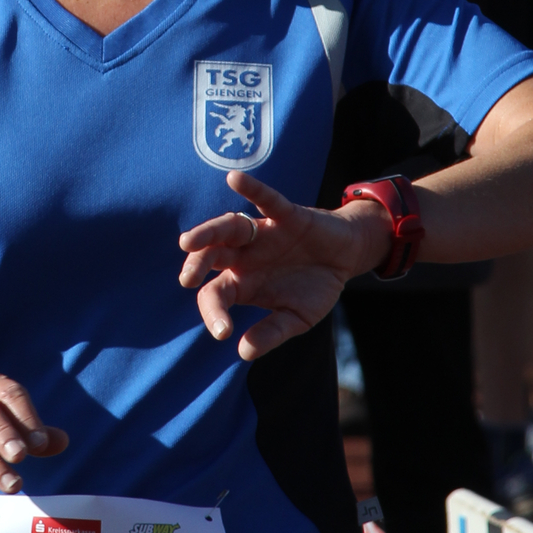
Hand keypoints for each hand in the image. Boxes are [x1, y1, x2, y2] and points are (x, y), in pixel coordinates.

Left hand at [179, 170, 391, 361]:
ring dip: (208, 232)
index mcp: (241, 281)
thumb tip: (244, 353)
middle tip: (186, 279)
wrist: (346, 258)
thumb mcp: (296, 318)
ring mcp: (263, 233)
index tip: (222, 332)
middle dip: (196, 264)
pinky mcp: (287, 216)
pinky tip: (234, 180)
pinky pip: (266, 201)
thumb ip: (271, 332)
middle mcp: (244, 255)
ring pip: (228, 228)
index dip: (214, 312)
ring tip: (188, 242)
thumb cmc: (314, 287)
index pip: (215, 294)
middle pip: (212, 255)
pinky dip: (252, 190)